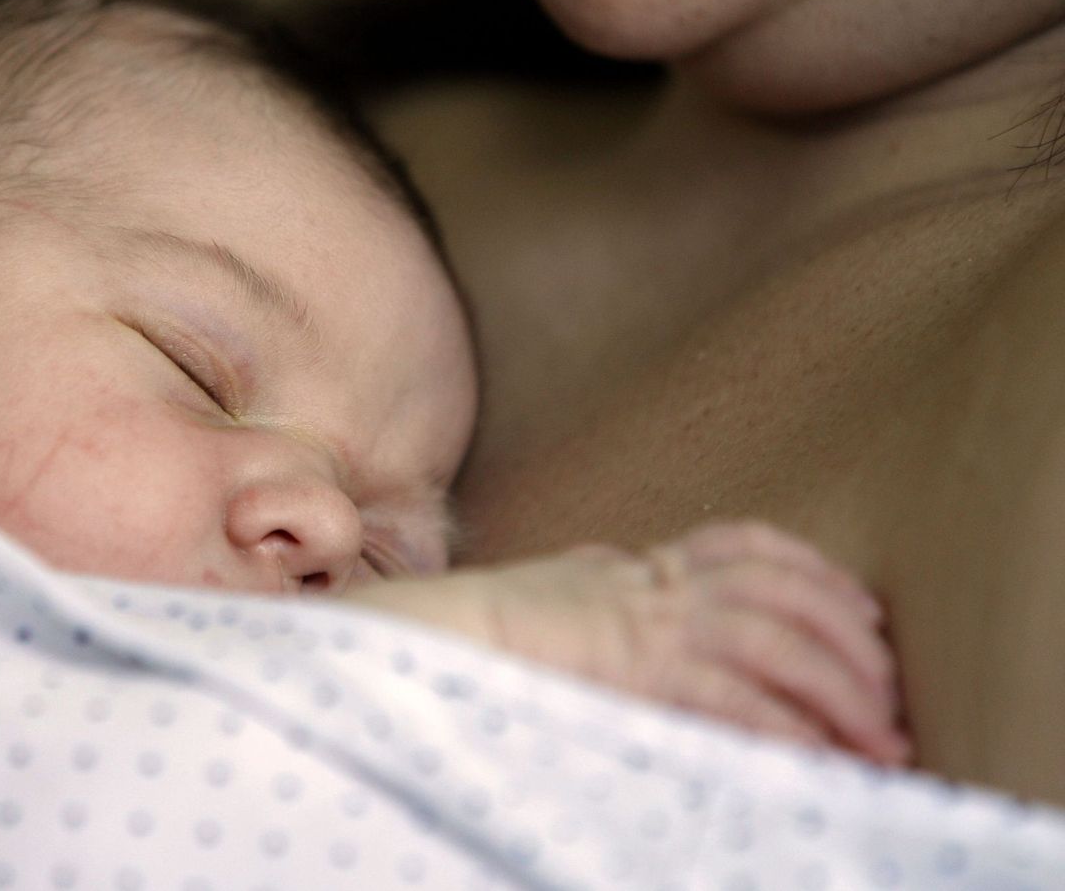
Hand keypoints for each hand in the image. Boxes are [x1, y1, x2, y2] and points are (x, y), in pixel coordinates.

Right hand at [349, 521, 910, 764]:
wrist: (417, 640)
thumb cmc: (467, 636)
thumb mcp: (549, 604)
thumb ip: (598, 600)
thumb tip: (627, 604)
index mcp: (627, 566)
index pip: (741, 546)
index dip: (811, 572)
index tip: (858, 608)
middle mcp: (642, 579)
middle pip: (777, 586)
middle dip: (847, 637)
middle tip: (886, 692)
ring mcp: (638, 616)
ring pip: (772, 634)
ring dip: (837, 687)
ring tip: (876, 740)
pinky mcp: (630, 663)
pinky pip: (731, 692)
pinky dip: (786, 724)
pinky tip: (818, 756)